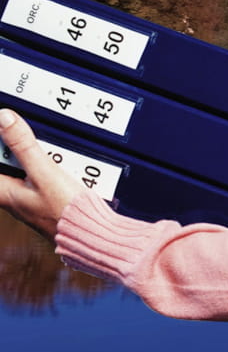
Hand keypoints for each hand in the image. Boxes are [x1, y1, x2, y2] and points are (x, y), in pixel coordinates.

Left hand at [0, 109, 83, 238]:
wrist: (93, 233)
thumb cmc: (66, 211)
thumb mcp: (45, 172)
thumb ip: (24, 145)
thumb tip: (5, 119)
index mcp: (2, 192)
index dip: (2, 144)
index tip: (7, 129)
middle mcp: (11, 197)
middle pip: (8, 163)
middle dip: (20, 150)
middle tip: (34, 141)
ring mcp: (28, 199)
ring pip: (25, 169)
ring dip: (38, 157)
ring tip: (54, 154)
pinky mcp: (46, 200)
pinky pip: (41, 176)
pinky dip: (50, 167)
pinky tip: (65, 166)